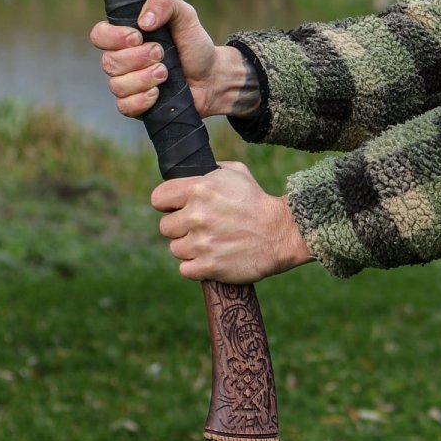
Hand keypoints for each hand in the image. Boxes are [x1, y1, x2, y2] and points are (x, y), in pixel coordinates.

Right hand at [90, 0, 253, 119]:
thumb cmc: (194, 45)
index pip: (99, 35)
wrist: (212, 77)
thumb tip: (143, 21)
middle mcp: (123, 60)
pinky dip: (141, 100)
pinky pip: (124, 106)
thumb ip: (164, 3)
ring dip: (143, 78)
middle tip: (161, 54)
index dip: (113, 37)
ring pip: (116, 85)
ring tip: (165, 73)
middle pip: (108, 62)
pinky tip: (157, 93)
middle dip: (137, 58)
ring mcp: (128, 84)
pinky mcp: (136, 105)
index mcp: (127, 37)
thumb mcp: (185, 16)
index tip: (138, 36)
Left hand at [152, 162, 313, 282]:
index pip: (158, 198)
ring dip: (189, 248)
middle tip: (199, 227)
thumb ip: (209, 171)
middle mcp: (197, 215)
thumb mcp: (236, 173)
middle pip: (165, 227)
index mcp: (199, 189)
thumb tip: (191, 172)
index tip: (176, 208)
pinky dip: (196, 266)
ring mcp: (202, 242)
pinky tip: (211, 257)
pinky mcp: (209, 266)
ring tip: (210, 242)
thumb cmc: (257, 201)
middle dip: (180, 227)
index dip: (167, 204)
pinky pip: (185, 269)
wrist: (281, 233)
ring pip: (175, 249)